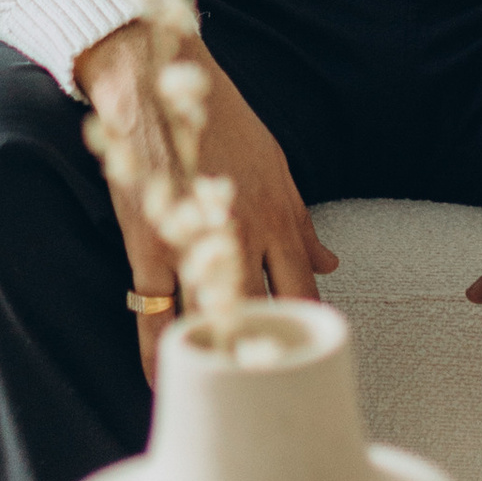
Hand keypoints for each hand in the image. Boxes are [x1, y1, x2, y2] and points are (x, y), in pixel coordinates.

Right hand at [75, 22, 337, 378]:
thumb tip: (331, 263)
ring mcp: (195, 245)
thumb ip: (301, 222)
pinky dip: (158, 353)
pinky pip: (156, 316)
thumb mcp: (276, 166)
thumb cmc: (220, 120)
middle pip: (264, 315)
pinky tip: (162, 380)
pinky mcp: (150, 248)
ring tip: (219, 397)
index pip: (305, 291)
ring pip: (213, 322)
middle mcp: (244, 237)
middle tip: (267, 397)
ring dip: (216, 360)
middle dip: (267, 356)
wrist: (158, 83)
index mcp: (279, 217)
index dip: (308, 331)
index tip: (309, 363)